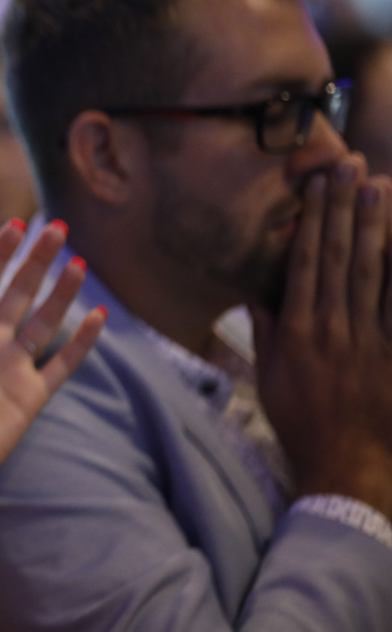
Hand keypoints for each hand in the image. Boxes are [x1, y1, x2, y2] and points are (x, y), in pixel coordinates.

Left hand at [0, 219, 104, 518]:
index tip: (15, 224)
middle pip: (19, 291)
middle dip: (37, 261)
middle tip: (58, 230)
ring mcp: (13, 366)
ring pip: (44, 320)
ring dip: (62, 293)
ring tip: (79, 264)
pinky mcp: (32, 394)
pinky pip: (62, 363)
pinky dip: (81, 341)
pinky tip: (97, 318)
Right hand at [251, 156, 391, 516]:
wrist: (346, 467)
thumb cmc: (300, 422)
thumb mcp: (269, 376)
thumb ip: (266, 331)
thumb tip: (258, 292)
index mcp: (298, 330)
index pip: (305, 262)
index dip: (311, 222)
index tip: (315, 188)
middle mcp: (334, 327)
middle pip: (339, 257)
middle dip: (343, 211)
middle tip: (348, 169)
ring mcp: (370, 340)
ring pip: (372, 273)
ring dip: (374, 229)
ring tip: (377, 190)